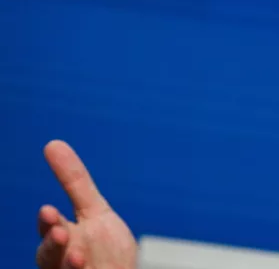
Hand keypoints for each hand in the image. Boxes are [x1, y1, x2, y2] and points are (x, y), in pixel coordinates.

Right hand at [35, 140, 136, 268]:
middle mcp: (62, 263)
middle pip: (49, 258)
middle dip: (53, 247)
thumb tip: (52, 144)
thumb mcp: (95, 213)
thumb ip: (74, 183)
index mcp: (63, 242)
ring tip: (78, 257)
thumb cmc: (106, 250)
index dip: (49, 224)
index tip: (49, 210)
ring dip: (68, 264)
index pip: (51, 232)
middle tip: (61, 233)